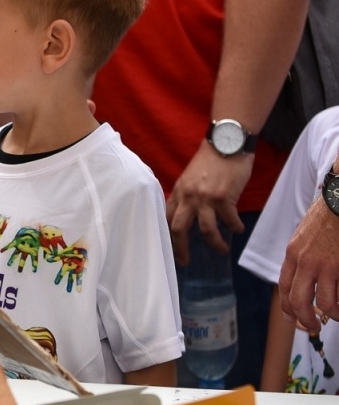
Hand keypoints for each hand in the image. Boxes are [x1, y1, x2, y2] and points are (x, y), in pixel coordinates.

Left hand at [166, 139, 252, 261]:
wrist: (226, 142)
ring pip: (206, 230)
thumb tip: (187, 215)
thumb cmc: (211, 160)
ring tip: (221, 250)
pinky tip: (238, 230)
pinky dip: (234, 227)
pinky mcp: (224, 197)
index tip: (169, 249)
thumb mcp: (191, 178)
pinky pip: (228, 220)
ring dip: (215, 243)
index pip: (167, 218)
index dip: (167, 235)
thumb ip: (187, 195)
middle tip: (185, 261)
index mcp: (178, 192)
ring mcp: (205, 198)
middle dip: (181, 248)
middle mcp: (188, 196)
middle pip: (179, 229)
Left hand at [278, 195, 338, 332]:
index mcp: (292, 254)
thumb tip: (302, 277)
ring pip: (323, 303)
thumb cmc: (327, 216)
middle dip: (305, 319)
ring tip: (336, 316)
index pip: (284, 288)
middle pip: (298, 301)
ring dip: (331, 314)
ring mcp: (325, 265)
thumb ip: (300, 255)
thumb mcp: (304, 235)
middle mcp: (305, 262)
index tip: (293, 318)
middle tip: (313, 326)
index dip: (288, 307)